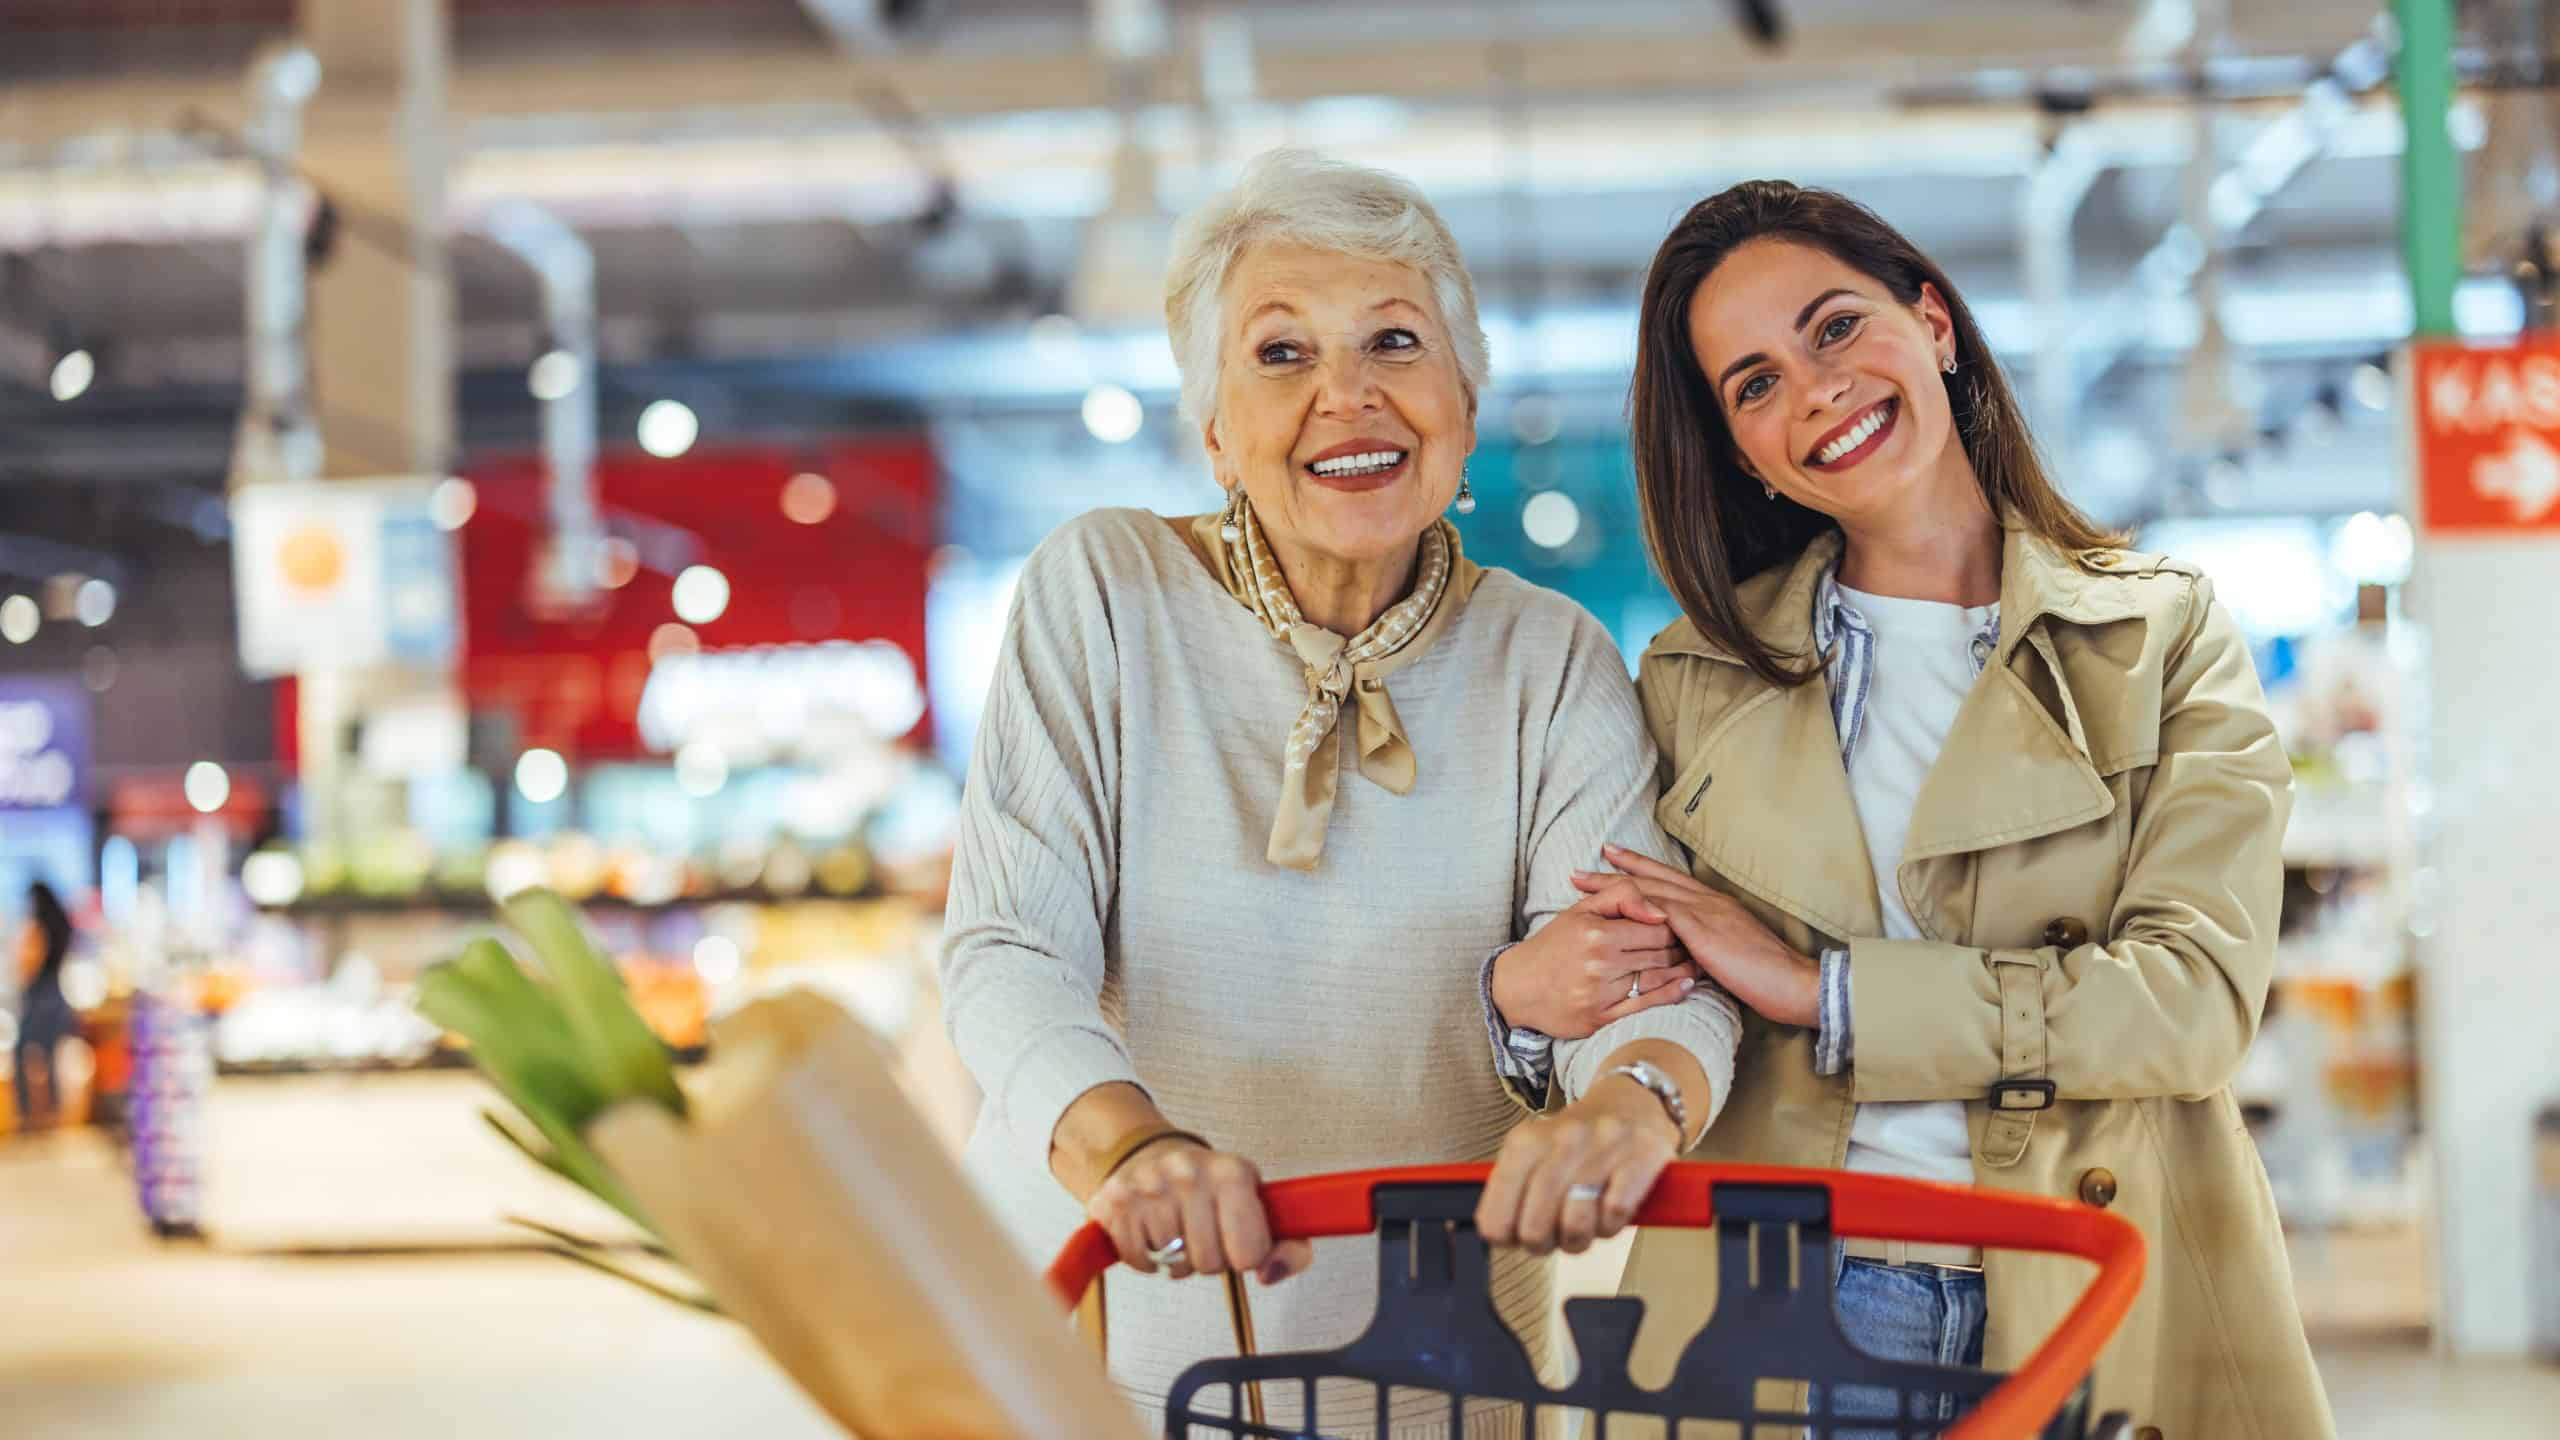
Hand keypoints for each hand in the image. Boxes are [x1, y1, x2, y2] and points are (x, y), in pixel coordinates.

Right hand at [1086, 1139, 1312, 1285]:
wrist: (1151, 1154)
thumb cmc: (1213, 1190)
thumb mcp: (1260, 1207)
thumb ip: (1289, 1247)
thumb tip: (1269, 1275)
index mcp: (1232, 1173)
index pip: (1249, 1254)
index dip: (1243, 1255)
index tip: (1235, 1237)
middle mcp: (1189, 1172)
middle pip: (1210, 1264)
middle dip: (1207, 1258)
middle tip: (1200, 1233)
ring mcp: (1149, 1184)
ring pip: (1171, 1264)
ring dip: (1174, 1258)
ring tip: (1175, 1229)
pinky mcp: (1114, 1199)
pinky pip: (1137, 1260)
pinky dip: (1144, 1258)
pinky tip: (1150, 1231)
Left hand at [1475, 1074, 1680, 1255]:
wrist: (1632, 1101)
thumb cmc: (1578, 1142)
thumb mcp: (1533, 1153)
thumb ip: (1511, 1191)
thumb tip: (1498, 1235)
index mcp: (1524, 1143)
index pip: (1495, 1216)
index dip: (1507, 1238)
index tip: (1516, 1238)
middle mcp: (1561, 1142)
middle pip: (1534, 1227)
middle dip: (1543, 1244)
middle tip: (1553, 1237)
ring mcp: (1602, 1148)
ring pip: (1575, 1225)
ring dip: (1579, 1239)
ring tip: (1584, 1226)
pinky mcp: (1640, 1157)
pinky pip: (1614, 1213)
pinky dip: (1611, 1224)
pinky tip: (1609, 1212)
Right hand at [1490, 878, 1701, 1039]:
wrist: (1519, 987)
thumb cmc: (1553, 945)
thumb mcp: (1580, 910)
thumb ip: (1621, 896)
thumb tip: (1660, 908)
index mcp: (1597, 932)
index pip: (1656, 925)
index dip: (1675, 924)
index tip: (1682, 925)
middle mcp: (1599, 963)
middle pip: (1660, 952)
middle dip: (1681, 947)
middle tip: (1695, 944)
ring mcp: (1600, 993)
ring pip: (1657, 978)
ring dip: (1682, 970)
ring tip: (1697, 962)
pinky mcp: (1601, 1019)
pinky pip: (1646, 1006)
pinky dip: (1671, 995)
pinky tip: (1686, 986)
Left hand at [1573, 844, 1819, 1028]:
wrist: (1794, 983)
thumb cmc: (1767, 979)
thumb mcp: (1730, 958)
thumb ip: (1706, 950)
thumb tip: (1681, 957)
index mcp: (1716, 907)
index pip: (1671, 882)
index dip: (1641, 870)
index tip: (1613, 860)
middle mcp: (1709, 901)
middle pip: (1654, 879)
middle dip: (1617, 870)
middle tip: (1585, 864)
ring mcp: (1706, 912)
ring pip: (1650, 889)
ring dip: (1613, 884)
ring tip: (1583, 880)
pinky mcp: (1703, 929)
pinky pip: (1660, 910)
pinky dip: (1633, 903)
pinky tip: (1609, 902)